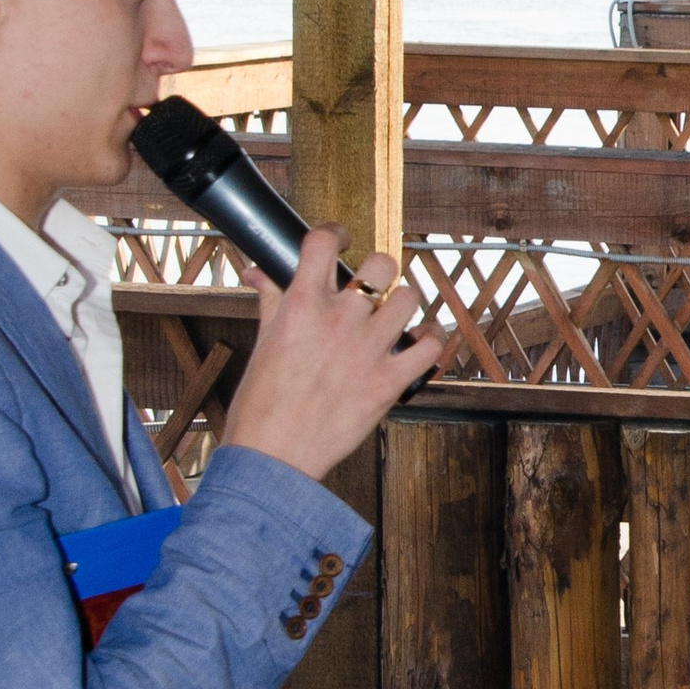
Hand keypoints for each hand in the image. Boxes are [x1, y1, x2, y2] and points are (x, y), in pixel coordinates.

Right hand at [221, 227, 443, 480]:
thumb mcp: (262, 342)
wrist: (272, 456)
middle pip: (381, 264)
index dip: (335, 233)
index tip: (341, 240)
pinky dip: (430, 342)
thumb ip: (270, 300)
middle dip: (379, 270)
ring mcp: (368, 350)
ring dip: (403, 304)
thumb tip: (258, 272)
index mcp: (302, 305)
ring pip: (409, 298)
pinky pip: (430, 348)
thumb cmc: (260, 404)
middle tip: (372, 287)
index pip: (324, 242)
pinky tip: (420, 344)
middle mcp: (340, 320)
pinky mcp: (389, 382)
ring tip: (394, 316)